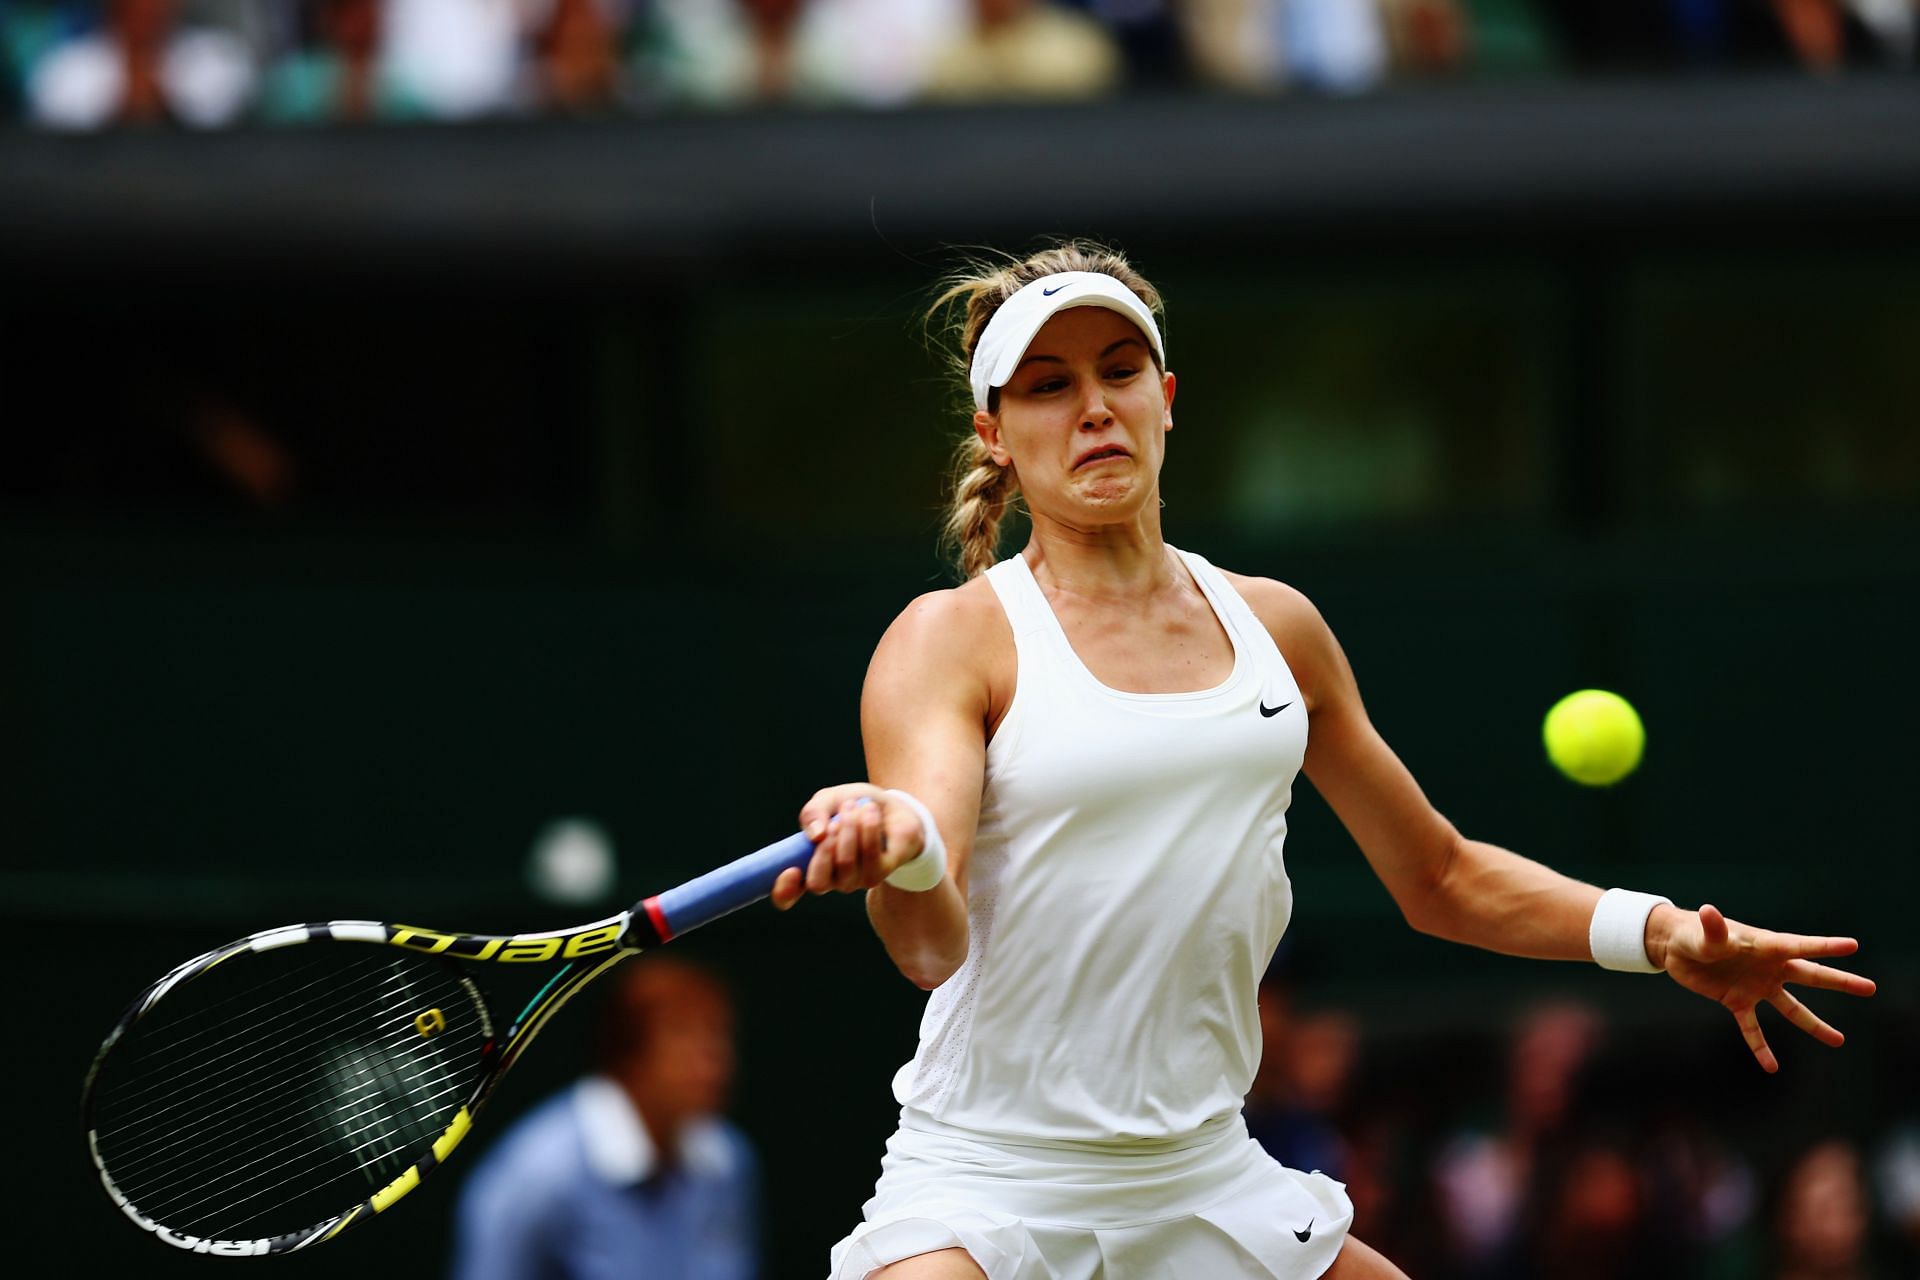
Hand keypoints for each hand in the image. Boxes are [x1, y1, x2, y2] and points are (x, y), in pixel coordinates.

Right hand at [771, 784, 926, 909]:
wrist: (890, 804)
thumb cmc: (853, 806)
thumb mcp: (828, 800)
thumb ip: (814, 812)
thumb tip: (815, 834)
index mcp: (810, 866)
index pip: (788, 895)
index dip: (784, 890)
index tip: (790, 870)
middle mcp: (832, 879)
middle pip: (818, 883)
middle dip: (824, 849)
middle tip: (835, 820)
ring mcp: (856, 880)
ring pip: (845, 865)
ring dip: (849, 830)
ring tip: (854, 807)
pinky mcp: (881, 873)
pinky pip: (871, 857)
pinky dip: (869, 829)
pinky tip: (870, 812)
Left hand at [1653, 903, 1875, 1072]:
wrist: (1675, 947)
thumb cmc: (1693, 932)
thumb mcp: (1704, 933)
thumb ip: (1712, 929)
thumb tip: (1709, 911)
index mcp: (1765, 946)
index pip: (1800, 946)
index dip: (1825, 946)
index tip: (1853, 946)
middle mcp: (1768, 968)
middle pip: (1810, 976)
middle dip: (1839, 982)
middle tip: (1870, 988)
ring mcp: (1756, 986)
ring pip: (1791, 1008)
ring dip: (1814, 1025)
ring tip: (1839, 1041)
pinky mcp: (1736, 1002)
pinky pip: (1753, 1029)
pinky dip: (1761, 1047)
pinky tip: (1772, 1067)